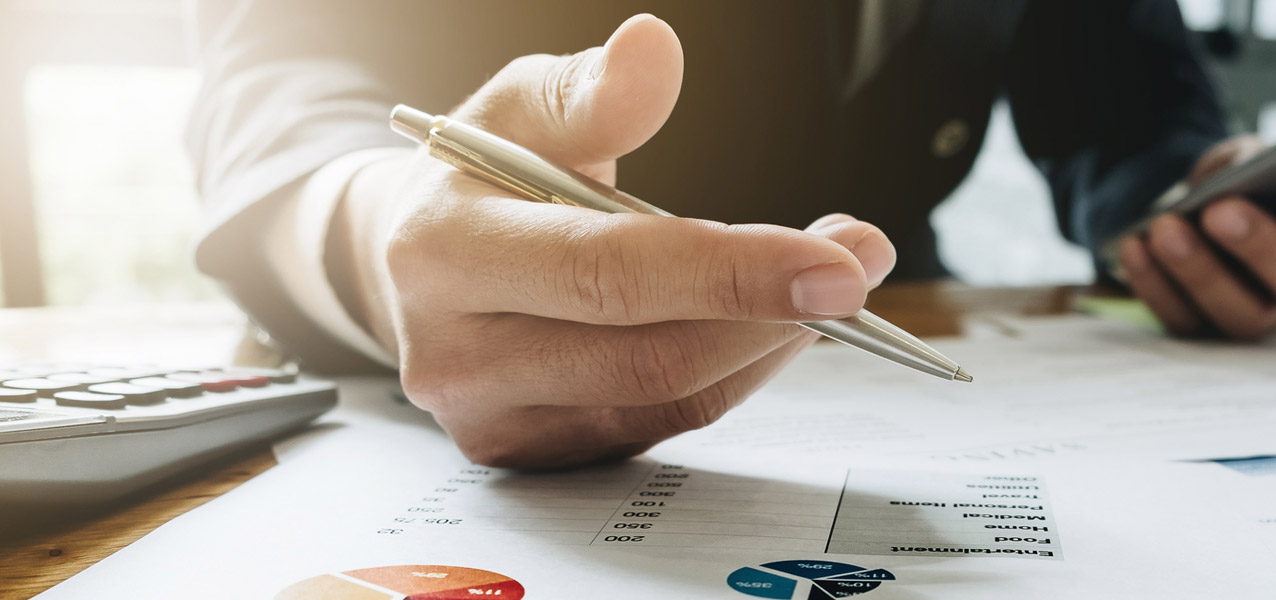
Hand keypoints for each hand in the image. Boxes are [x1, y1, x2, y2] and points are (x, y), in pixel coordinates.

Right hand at [334, 15, 896, 467]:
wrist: (407, 263)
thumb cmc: (482, 175)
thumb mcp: (521, 108)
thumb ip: (592, 89)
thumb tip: (654, 48)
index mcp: (444, 252)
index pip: (609, 274)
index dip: (733, 271)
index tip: (838, 261)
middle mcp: (455, 353)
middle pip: (647, 357)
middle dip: (773, 312)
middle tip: (861, 263)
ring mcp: (491, 418)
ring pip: (666, 401)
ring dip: (769, 345)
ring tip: (834, 286)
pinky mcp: (531, 455)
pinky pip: (660, 427)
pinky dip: (734, 375)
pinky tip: (774, 326)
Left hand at [1117, 135, 1275, 339]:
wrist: (1183, 207)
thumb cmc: (1233, 180)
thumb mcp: (1242, 155)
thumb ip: (1250, 158)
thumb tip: (1240, 174)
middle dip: (1265, 247)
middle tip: (1224, 212)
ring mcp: (1259, 309)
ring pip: (1245, 314)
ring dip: (1201, 272)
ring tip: (1166, 229)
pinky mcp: (1207, 327)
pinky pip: (1185, 320)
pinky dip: (1156, 283)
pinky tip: (1136, 246)